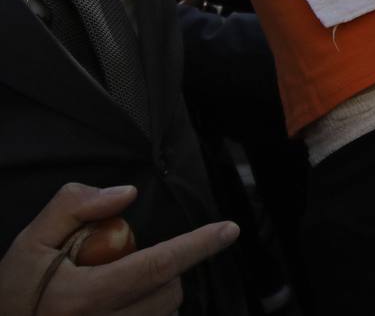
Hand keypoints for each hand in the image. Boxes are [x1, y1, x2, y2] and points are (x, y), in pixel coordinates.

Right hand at [0, 184, 238, 315]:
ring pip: (164, 314)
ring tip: (118, 288)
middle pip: (168, 291)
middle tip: (123, 263)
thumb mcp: (30, 240)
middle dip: (164, 269)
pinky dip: (149, 313)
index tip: (229, 229)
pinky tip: (126, 304)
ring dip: (157, 294)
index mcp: (83, 296)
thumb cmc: (12, 290)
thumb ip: (74, 207)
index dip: (199, 245)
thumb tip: (126, 195)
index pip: (157, 265)